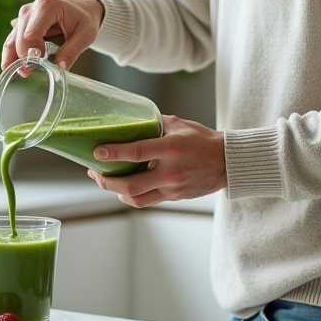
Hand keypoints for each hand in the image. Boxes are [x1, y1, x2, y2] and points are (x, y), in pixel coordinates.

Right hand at [1, 0, 104, 70]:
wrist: (82, 8)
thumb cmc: (84, 19)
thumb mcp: (86, 35)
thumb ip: (72, 51)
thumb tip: (59, 69)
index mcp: (47, 7)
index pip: (31, 34)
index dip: (33, 52)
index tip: (41, 64)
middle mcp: (31, 9)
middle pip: (19, 37)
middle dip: (23, 57)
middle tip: (29, 73)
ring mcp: (24, 15)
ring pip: (11, 39)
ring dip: (13, 58)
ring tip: (20, 73)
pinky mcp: (21, 23)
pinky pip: (12, 40)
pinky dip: (12, 54)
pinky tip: (13, 67)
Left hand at [88, 115, 226, 207]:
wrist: (225, 162)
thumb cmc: (202, 140)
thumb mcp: (179, 124)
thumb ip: (155, 123)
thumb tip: (131, 119)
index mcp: (171, 148)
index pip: (137, 152)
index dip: (114, 153)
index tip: (96, 151)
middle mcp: (171, 171)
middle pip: (131, 184)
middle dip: (106, 180)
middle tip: (94, 172)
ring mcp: (172, 188)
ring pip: (136, 198)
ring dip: (115, 192)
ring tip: (104, 181)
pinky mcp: (173, 197)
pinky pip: (146, 201)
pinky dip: (131, 195)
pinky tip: (122, 187)